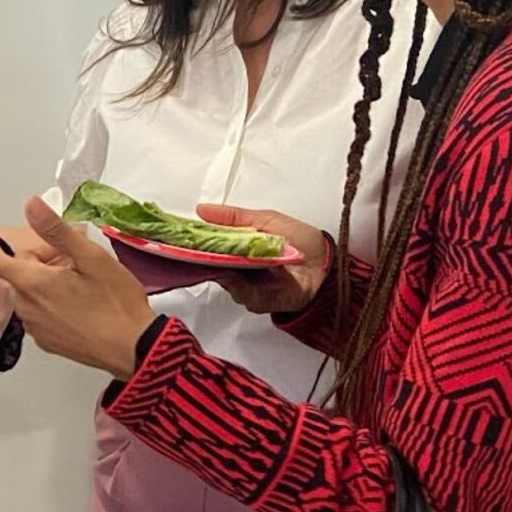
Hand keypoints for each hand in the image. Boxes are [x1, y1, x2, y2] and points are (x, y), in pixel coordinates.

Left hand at [0, 195, 156, 378]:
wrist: (133, 349)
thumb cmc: (117, 303)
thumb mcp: (92, 259)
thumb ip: (57, 231)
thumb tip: (30, 203)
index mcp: (33, 283)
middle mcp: (26, 306)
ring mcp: (34, 326)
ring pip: (8, 299)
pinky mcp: (46, 339)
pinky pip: (27, 314)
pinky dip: (24, 303)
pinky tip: (42, 297)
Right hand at [188, 203, 328, 317]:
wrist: (328, 263)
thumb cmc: (302, 240)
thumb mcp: (266, 219)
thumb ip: (233, 216)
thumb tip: (201, 210)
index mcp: (241, 248)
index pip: (212, 247)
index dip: (197, 243)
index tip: (182, 237)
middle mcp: (242, 268)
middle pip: (214, 266)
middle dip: (204, 259)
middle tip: (193, 250)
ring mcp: (250, 286)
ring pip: (227, 282)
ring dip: (223, 272)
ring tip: (222, 260)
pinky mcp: (261, 301)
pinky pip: (244, 297)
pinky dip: (241, 288)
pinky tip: (239, 277)